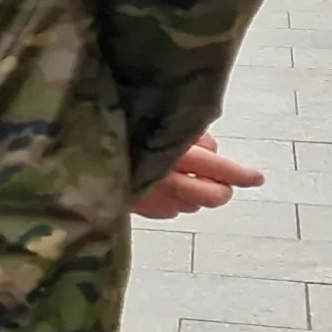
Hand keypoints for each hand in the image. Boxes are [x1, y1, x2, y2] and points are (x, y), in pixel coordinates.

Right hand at [133, 132, 265, 219]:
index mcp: (178, 156)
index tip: (257, 178)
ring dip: (195, 194)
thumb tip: (210, 150)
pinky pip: (170, 209)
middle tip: (217, 179)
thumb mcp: (161, 121)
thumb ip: (191, 136)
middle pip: (213, 197)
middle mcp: (169, 182)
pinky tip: (160, 185)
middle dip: (220, 189)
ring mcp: (154, 200)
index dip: (242, 175)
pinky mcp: (140, 209)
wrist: (74, 150)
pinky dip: (173, 200)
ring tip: (180, 175)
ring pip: (192, 205)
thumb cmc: (127, 131)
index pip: (222, 170)